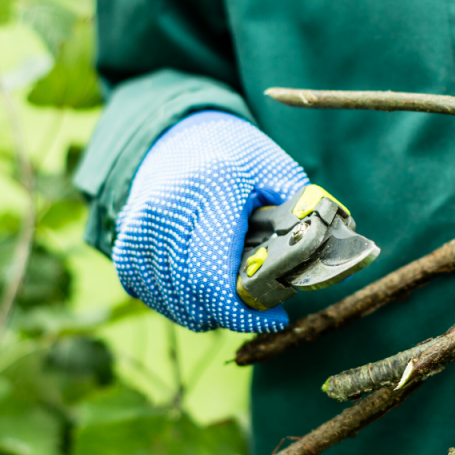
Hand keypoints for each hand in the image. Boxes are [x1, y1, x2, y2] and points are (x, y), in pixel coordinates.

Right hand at [112, 111, 308, 332]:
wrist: (176, 136)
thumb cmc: (233, 154)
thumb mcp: (274, 167)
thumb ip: (300, 206)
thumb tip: (328, 245)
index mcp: (207, 192)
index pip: (215, 277)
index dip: (244, 312)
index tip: (276, 318)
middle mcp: (164, 215)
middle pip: (195, 297)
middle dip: (234, 313)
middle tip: (261, 308)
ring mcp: (138, 234)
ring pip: (175, 303)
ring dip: (209, 312)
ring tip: (234, 295)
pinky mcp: (125, 249)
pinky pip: (154, 297)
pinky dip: (182, 304)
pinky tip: (204, 288)